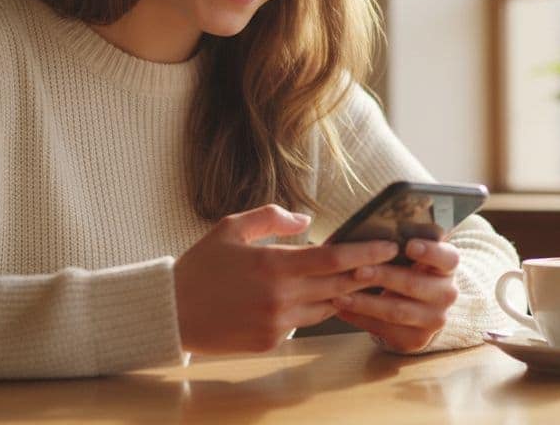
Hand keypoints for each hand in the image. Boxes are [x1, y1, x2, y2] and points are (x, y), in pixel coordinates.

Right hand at [173, 204, 400, 353]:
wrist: (171, 312)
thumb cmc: (202, 265)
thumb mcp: (231, 227)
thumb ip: (271, 218)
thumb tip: (306, 219)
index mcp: (273, 265)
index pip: (334, 259)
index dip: (365, 252)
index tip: (389, 246)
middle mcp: (280, 298)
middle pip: (339, 286)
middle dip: (366, 274)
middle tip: (388, 263)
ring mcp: (277, 324)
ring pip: (325, 308)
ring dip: (342, 293)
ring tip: (358, 279)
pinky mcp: (270, 342)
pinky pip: (302, 323)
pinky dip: (311, 308)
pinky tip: (314, 297)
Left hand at [331, 239, 460, 352]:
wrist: (420, 308)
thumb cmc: (409, 270)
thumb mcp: (412, 257)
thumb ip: (398, 247)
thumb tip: (367, 236)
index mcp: (448, 266)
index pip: (447, 258)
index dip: (430, 252)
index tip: (409, 246)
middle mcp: (447, 294)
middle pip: (414, 284)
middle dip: (383, 277)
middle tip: (358, 270)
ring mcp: (434, 320)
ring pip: (397, 311)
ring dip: (365, 302)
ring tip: (340, 295)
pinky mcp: (417, 339)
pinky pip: (386, 329)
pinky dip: (360, 319)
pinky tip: (343, 310)